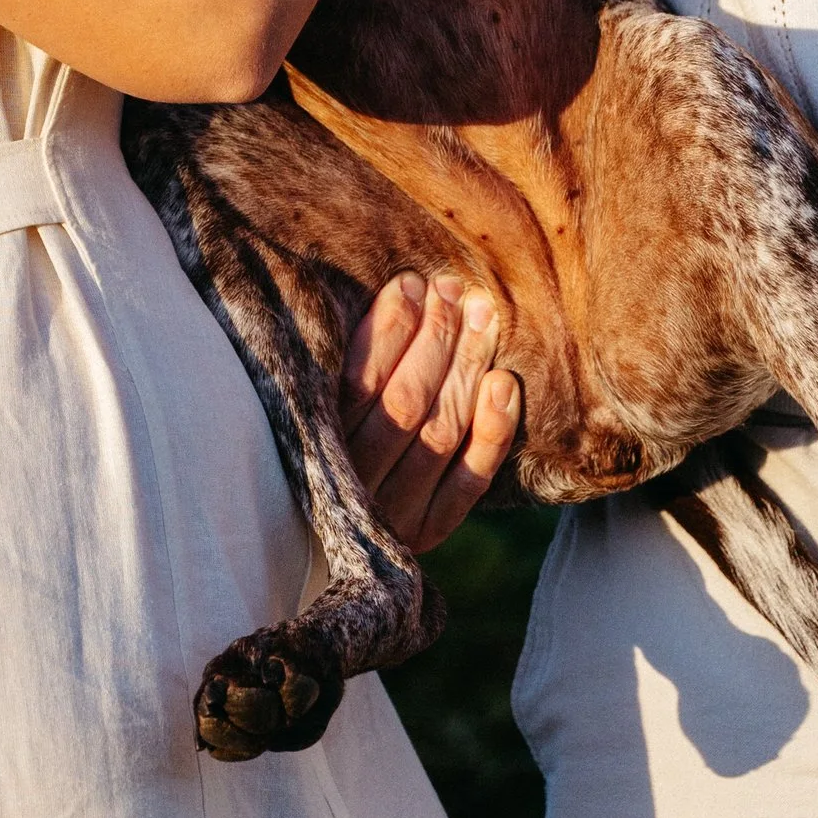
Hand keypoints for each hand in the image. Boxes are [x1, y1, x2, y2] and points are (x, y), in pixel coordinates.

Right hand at [341, 270, 521, 550]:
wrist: (313, 535)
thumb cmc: (322, 432)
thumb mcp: (316, 395)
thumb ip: (337, 356)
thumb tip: (393, 286)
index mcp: (312, 445)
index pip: (357, 382)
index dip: (389, 328)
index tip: (411, 282)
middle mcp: (353, 484)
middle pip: (405, 403)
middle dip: (435, 337)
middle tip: (453, 289)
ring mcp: (392, 513)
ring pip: (440, 432)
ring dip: (466, 368)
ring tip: (483, 316)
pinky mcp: (427, 529)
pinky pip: (469, 479)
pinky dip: (492, 430)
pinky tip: (504, 382)